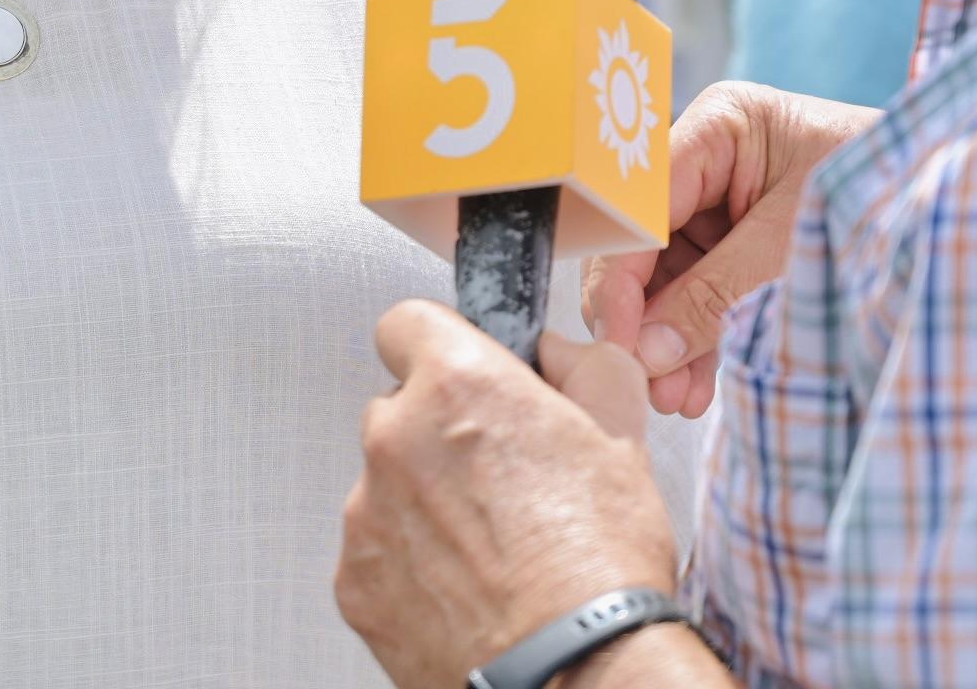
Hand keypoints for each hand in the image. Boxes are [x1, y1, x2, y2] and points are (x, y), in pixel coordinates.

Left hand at [337, 303, 674, 688]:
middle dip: (438, 432)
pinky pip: (377, 550)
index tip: (464, 374)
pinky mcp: (355, 581)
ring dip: (425, 502)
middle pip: (398, 409)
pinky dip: (411, 563)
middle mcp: (395, 439)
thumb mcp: (621, 431)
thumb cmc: (599, 563)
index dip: (442, 345)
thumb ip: (583, 364)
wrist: (578, 669)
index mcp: (455, 384)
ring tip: (491, 547)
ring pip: (386, 485)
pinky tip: (467, 586)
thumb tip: (558, 352)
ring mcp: (365, 513)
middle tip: (497, 477)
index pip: (407, 323)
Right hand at [582, 83, 879, 416]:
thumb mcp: (792, 246)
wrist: (953, 213)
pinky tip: (693, 387)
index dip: (619, 272)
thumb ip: (715, 295)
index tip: (618, 339)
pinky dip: (695, 342)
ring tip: (673, 398)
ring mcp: (721, 207)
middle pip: (644, 243)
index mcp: (718, 126)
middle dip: (641, 315)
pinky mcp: (739, 248)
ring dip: (665, 340)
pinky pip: (699, 297)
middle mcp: (708, 162)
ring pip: (666, 279)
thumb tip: (646, 354)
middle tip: (643, 380)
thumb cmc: (879, 197)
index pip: (640, 203)